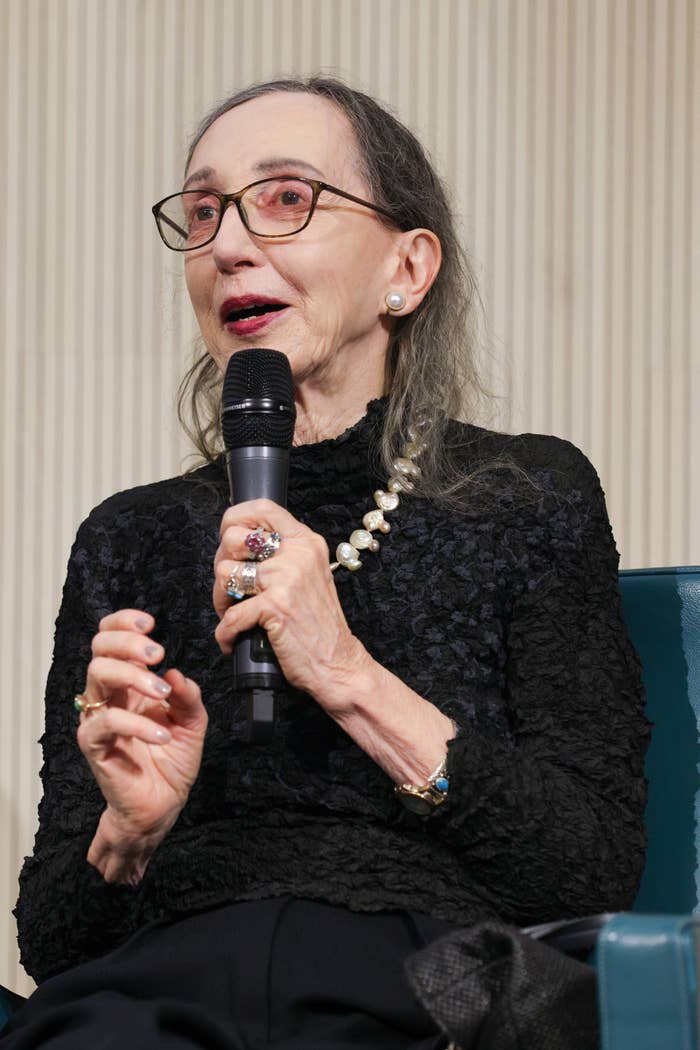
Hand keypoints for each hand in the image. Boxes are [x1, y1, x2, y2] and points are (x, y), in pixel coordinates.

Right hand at [77, 609, 207, 882]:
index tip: (150, 624)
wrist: (163, 805)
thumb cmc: (172, 761)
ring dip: (133, 676)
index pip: (112, 639)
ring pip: (97, 675)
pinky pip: (107, 722)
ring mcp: (99, 718)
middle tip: (158, 653)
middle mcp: (110, 695)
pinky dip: (137, 724)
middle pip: (100, 648)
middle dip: (128, 642)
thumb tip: (175, 673)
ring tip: (163, 693)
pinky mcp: (95, 745)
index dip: (124, 623)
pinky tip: (162, 735)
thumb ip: (188, 695)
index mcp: (130, 683)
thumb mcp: (193, 722)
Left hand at [213, 499, 370, 704]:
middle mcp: (298, 553)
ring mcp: (287, 578)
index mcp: (306, 541)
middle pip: (233, 538)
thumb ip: (281, 554)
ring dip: (220, 600)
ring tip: (232, 615)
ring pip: (225, 573)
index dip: (235, 519)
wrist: (338, 663)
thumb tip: (236, 544)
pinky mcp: (276, 606)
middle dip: (222, 566)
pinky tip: (233, 640)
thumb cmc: (316, 624)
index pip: (263, 508)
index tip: (228, 540)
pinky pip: (230, 614)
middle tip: (230, 589)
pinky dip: (225, 633)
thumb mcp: (308, 574)